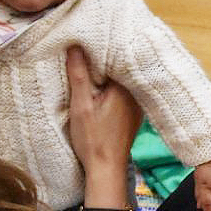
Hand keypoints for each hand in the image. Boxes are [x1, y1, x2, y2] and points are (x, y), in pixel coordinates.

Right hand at [66, 46, 141, 176]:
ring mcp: (136, 104)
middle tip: (82, 49)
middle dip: (101, 59)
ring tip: (88, 64)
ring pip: (120, 79)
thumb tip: (75, 46)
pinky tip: (99, 87)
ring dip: (106, 73)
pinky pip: (122, 91)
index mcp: (125, 87)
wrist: (106, 169)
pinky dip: (111, 87)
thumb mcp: (81, 106)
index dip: (97, 48)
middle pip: (118, 67)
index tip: (83, 41)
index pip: (114, 56)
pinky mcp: (132, 113)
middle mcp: (135, 93)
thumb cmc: (93, 140)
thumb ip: (79, 75)